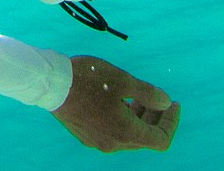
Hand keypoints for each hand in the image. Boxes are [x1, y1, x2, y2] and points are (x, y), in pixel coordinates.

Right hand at [50, 55, 178, 153]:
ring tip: (136, 97)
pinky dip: (123, 121)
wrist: (50, 84)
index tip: (173, 103)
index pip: (160, 139)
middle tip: (157, 97)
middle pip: (145, 138)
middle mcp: (114, 143)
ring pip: (128, 136)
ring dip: (138, 119)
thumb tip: (165, 102)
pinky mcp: (86, 136)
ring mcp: (98, 142)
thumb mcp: (122, 80)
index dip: (171, 122)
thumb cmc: (88, 78)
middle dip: (155, 118)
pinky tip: (117, 102)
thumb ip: (148, 93)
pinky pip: (113, 133)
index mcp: (125, 132)